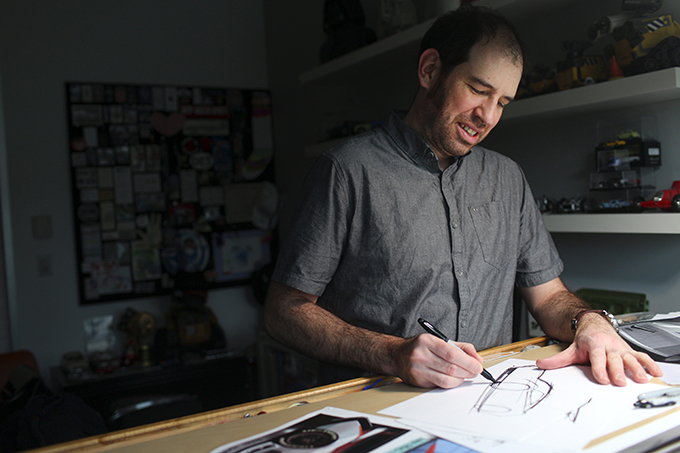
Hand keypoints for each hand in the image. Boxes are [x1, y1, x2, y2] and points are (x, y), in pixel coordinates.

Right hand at [391, 334, 484, 387]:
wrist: (397, 355)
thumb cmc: (422, 347)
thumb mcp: (439, 341)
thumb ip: (461, 348)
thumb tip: (478, 360)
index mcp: (427, 341)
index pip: (452, 354)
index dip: (468, 362)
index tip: (478, 366)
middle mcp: (420, 355)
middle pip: (451, 368)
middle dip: (467, 372)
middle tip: (475, 372)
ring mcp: (418, 370)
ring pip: (446, 380)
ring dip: (460, 379)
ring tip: (465, 376)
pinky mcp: (417, 381)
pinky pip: (439, 385)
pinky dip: (451, 383)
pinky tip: (453, 379)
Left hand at [536, 313, 662, 385]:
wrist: (593, 324)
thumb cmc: (585, 340)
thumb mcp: (571, 349)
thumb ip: (557, 360)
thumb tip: (541, 366)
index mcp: (594, 345)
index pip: (597, 358)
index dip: (600, 369)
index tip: (603, 379)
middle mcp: (609, 346)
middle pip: (614, 360)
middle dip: (618, 371)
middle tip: (621, 382)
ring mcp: (620, 349)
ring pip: (630, 358)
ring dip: (637, 368)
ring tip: (642, 378)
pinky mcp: (629, 351)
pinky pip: (642, 357)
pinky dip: (650, 364)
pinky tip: (656, 373)